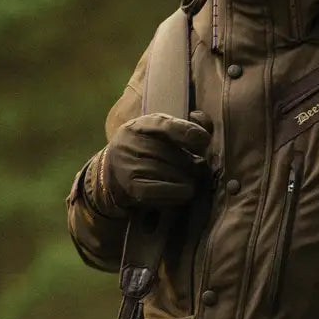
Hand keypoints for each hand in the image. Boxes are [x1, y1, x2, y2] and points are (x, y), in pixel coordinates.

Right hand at [87, 112, 210, 213]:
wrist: (112, 174)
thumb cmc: (145, 151)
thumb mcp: (158, 134)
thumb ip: (183, 129)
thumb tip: (205, 137)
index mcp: (140, 125)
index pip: (166, 126)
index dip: (188, 132)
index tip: (205, 140)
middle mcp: (131, 143)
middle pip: (175, 154)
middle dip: (191, 162)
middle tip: (196, 167)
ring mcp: (129, 166)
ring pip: (174, 174)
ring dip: (187, 179)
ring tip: (187, 179)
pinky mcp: (133, 188)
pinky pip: (166, 191)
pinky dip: (179, 192)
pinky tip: (182, 191)